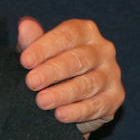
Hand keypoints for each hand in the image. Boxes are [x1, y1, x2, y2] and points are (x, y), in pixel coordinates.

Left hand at [16, 17, 122, 135]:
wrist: (69, 97)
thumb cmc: (49, 66)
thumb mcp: (38, 53)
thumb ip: (32, 40)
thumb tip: (25, 24)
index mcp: (85, 32)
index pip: (67, 35)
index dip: (45, 47)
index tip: (25, 61)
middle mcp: (103, 50)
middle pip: (79, 59)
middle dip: (53, 71)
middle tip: (31, 82)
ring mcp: (112, 73)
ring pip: (89, 83)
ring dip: (63, 93)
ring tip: (42, 101)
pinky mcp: (115, 97)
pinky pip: (98, 105)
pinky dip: (78, 111)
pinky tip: (60, 115)